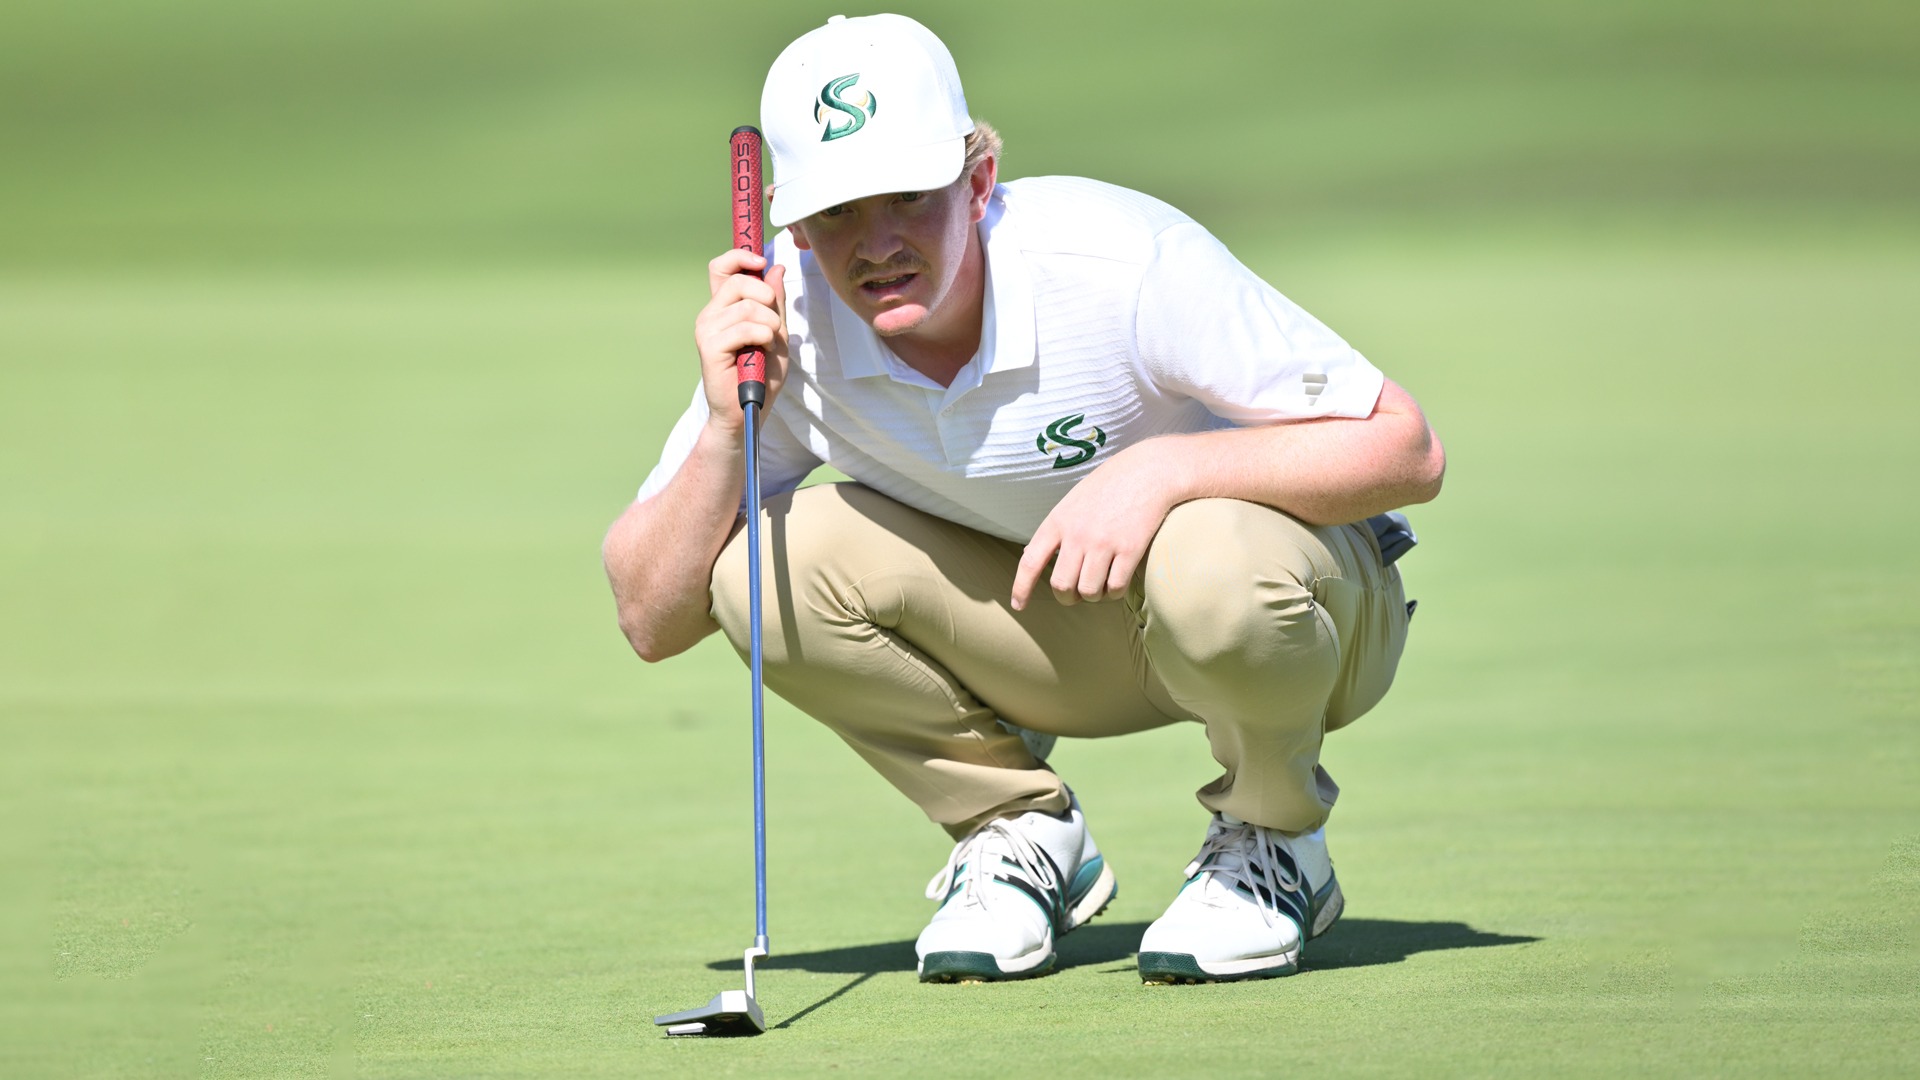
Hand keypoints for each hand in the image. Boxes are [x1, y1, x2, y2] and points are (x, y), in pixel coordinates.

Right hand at [693, 248, 788, 441]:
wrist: (749, 409)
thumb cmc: (761, 374)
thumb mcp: (777, 332)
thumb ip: (775, 302)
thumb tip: (775, 268)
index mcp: (724, 306)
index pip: (722, 267)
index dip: (740, 257)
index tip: (761, 263)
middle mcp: (711, 313)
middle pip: (740, 281)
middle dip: (768, 299)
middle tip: (772, 326)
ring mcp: (707, 328)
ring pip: (748, 306)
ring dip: (770, 326)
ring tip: (767, 345)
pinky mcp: (710, 346)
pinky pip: (745, 327)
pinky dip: (763, 338)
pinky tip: (760, 351)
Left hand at [1012, 442, 1190, 610]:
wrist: (1148, 471)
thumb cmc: (1108, 486)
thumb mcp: (1071, 502)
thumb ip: (1054, 529)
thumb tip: (1031, 555)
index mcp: (1058, 521)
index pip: (1030, 562)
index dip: (1021, 588)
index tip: (1018, 605)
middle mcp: (1077, 534)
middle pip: (1061, 586)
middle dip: (1067, 597)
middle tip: (1076, 593)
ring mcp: (1104, 543)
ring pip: (1089, 592)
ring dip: (1094, 595)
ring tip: (1100, 584)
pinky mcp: (1130, 549)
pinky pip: (1115, 588)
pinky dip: (1114, 592)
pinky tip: (1117, 581)